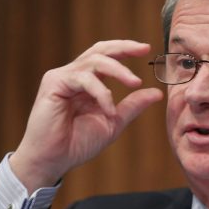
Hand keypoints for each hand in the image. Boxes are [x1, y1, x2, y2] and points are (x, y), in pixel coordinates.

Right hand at [9, 40, 162, 192]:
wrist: (52, 160)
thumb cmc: (77, 143)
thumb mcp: (113, 122)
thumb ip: (132, 106)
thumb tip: (156, 93)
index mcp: (87, 82)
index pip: (106, 57)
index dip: (125, 50)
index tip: (147, 49)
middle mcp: (73, 75)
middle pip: (100, 50)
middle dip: (124, 47)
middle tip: (144, 50)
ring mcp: (62, 77)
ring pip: (94, 61)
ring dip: (118, 70)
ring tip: (135, 83)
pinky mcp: (54, 83)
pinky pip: (84, 79)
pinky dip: (101, 92)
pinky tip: (109, 109)